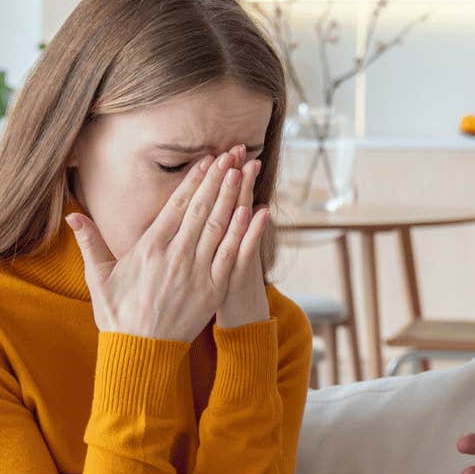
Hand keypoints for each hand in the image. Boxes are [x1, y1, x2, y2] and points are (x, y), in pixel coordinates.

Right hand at [65, 150, 245, 341]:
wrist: (140, 352)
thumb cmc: (118, 315)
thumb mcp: (98, 277)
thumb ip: (89, 242)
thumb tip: (72, 214)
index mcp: (149, 248)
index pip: (176, 206)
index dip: (194, 181)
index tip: (206, 161)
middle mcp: (175, 256)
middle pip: (201, 209)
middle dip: (217, 179)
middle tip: (231, 153)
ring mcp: (197, 272)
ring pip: (219, 227)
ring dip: (232, 197)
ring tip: (243, 171)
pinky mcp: (213, 290)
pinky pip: (233, 255)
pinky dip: (245, 233)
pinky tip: (254, 212)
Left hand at [215, 145, 271, 329]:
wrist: (241, 326)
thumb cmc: (226, 294)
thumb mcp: (224, 265)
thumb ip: (218, 237)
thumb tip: (215, 210)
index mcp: (221, 241)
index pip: (220, 202)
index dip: (221, 177)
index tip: (224, 151)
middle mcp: (231, 246)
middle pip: (231, 204)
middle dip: (234, 176)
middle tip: (240, 147)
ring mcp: (236, 260)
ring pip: (241, 222)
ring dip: (245, 195)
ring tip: (250, 167)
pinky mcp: (239, 279)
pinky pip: (247, 252)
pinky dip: (253, 233)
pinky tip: (260, 213)